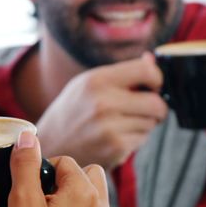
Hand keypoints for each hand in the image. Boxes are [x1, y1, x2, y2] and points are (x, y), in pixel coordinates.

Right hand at [0, 130, 110, 206]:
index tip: (22, 191)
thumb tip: (29, 135)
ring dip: (59, 201)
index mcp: (86, 194)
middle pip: (84, 176)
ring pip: (84, 199)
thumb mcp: (20, 202)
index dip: (40, 172)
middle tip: (30, 200)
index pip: (64, 162)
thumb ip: (26, 164)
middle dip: (58, 182)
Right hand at [36, 52, 167, 168]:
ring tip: (121, 123)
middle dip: (156, 107)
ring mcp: (109, 128)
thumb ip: (121, 72)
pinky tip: (116, 137)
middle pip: (156, 103)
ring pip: (151, 123)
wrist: (48, 145)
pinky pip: (142, 140)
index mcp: (97, 80)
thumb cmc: (72, 111)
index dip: (156, 79)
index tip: (153, 86)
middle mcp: (103, 102)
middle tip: (146, 109)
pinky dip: (135, 139)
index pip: (147, 71)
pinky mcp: (115, 148)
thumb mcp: (87, 83)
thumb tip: (152, 58)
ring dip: (144, 124)